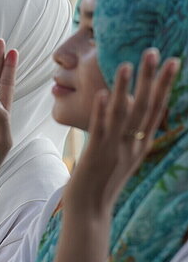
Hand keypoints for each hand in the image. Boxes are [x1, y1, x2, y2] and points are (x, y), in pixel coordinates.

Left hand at [64, 49, 179, 215]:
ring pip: (124, 113)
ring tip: (128, 64)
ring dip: (126, 88)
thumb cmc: (103, 178)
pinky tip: (104, 94)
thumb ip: (128, 132)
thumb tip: (126, 105)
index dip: (164, 85)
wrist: (90, 209)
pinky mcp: (96, 153)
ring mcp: (115, 149)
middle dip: (152, 79)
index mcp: (140, 144)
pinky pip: (100, 128)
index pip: (157, 109)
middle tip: (156, 52)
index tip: (172, 62)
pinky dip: (102, 111)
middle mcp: (133, 145)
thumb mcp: (122, 153)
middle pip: (145, 107)